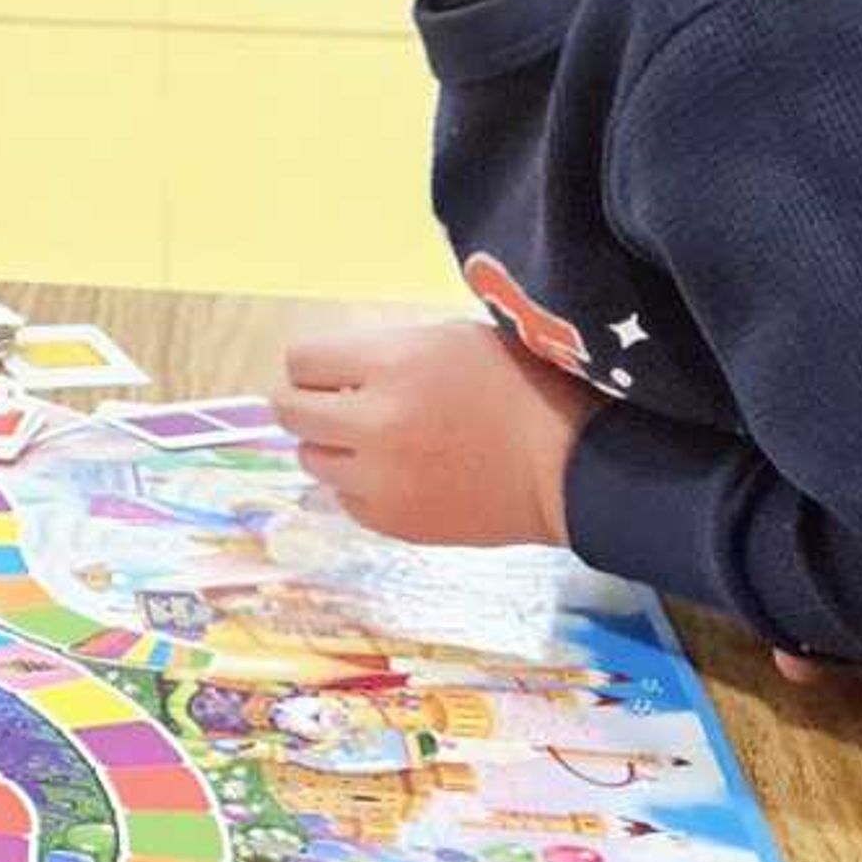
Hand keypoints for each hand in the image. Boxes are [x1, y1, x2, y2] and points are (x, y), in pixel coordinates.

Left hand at [276, 320, 597, 549]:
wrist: (573, 468)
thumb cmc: (526, 387)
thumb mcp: (455, 339)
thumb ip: (390, 351)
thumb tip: (340, 369)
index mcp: (392, 365)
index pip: (300, 360)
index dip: (316, 363)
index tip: (337, 370)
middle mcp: (372, 422)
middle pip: (289, 411)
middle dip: (308, 401)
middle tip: (340, 403)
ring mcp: (377, 479)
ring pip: (311, 457)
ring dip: (333, 444)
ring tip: (375, 441)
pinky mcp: (391, 522)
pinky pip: (345, 498)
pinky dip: (360, 485)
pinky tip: (399, 475)